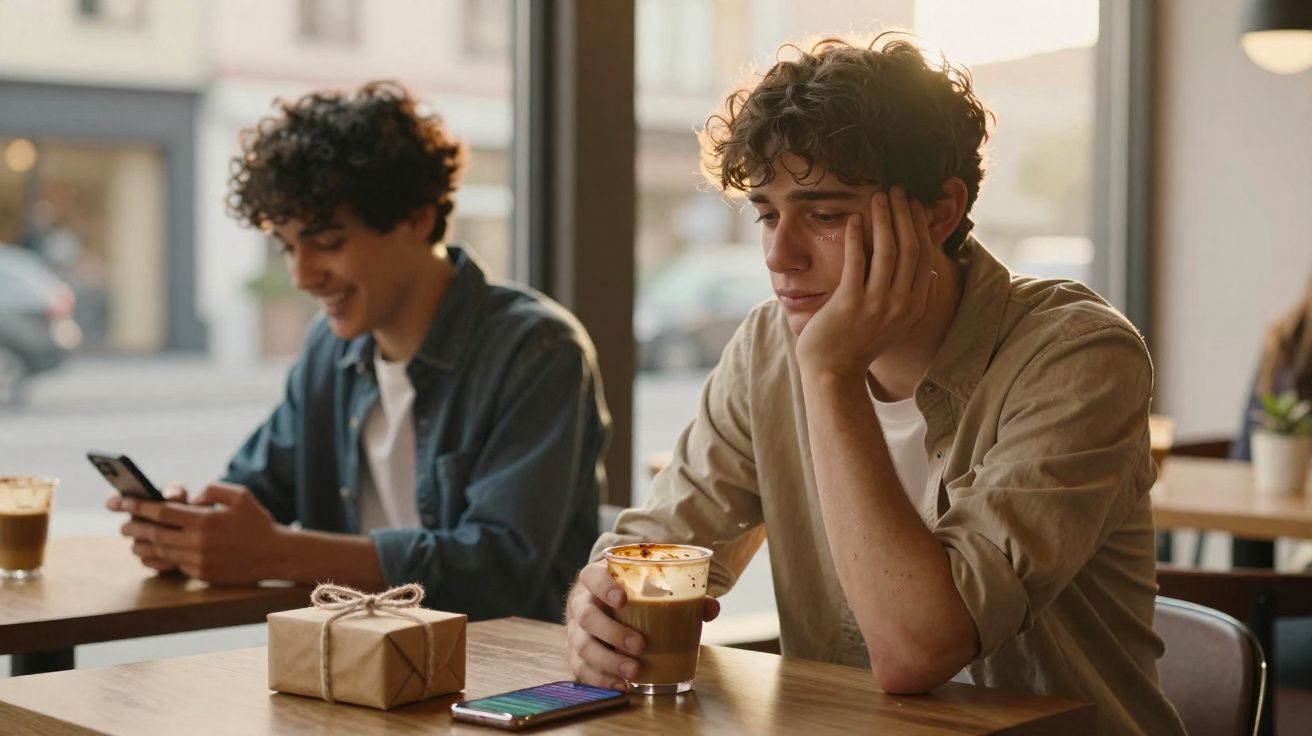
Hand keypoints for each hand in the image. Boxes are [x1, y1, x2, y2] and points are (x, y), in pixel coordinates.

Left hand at [111, 483, 282, 583]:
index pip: (162, 512)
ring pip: (160, 551)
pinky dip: (158, 557)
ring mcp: (198, 560)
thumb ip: (213, 489)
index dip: (138, 506)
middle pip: (155, 533)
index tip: (121, 501)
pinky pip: (173, 564)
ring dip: (142, 543)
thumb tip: (189, 497)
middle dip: (134, 526)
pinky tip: (152, 551)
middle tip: (122, 521)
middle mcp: (198, 542)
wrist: (275, 555)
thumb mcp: (240, 495)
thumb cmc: (257, 521)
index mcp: (205, 520)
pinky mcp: (201, 574)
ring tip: (132, 537)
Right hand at [564, 560, 720, 689]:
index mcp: (597, 580)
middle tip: (641, 645)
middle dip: (612, 633)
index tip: (623, 599)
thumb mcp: (650, 588)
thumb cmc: (633, 595)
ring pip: (582, 646)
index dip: (603, 587)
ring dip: (608, 662)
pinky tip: (621, 687)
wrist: (606, 607)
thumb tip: (710, 607)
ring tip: (634, 672)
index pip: (592, 576)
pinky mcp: (576, 654)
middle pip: (586, 616)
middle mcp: (582, 603)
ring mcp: (576, 630)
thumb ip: (681, 594)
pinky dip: (600, 680)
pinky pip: (581, 669)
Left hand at [794, 185, 936, 378]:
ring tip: (879, 197)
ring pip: (888, 250)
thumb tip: (930, 271)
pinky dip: (857, 236)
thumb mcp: (898, 323)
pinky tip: (854, 219)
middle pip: (910, 247)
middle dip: (904, 214)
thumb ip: (914, 298)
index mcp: (915, 306)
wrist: (833, 372)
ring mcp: (877, 304)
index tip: (914, 204)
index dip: (920, 226)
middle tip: (898, 190)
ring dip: (884, 218)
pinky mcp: (851, 303)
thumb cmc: (860, 343)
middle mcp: (902, 304)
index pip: (924, 256)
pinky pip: (857, 261)